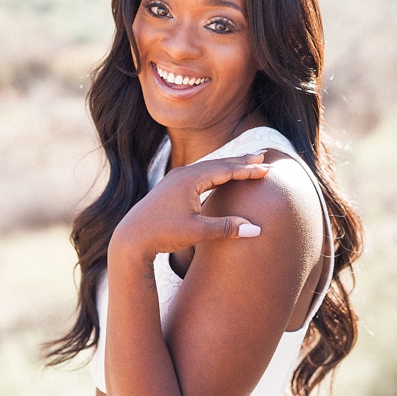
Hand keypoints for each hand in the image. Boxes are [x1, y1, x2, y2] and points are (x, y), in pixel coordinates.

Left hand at [110, 153, 270, 260]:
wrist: (130, 238)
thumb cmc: (162, 233)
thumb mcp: (197, 232)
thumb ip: (227, 227)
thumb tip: (257, 229)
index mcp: (190, 179)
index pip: (226, 170)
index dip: (248, 170)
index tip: (266, 169)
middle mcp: (182, 174)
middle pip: (219, 163)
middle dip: (242, 161)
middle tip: (263, 156)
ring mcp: (175, 179)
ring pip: (209, 167)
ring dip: (229, 165)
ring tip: (246, 163)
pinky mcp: (171, 187)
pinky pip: (200, 173)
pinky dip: (216, 172)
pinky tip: (220, 175)